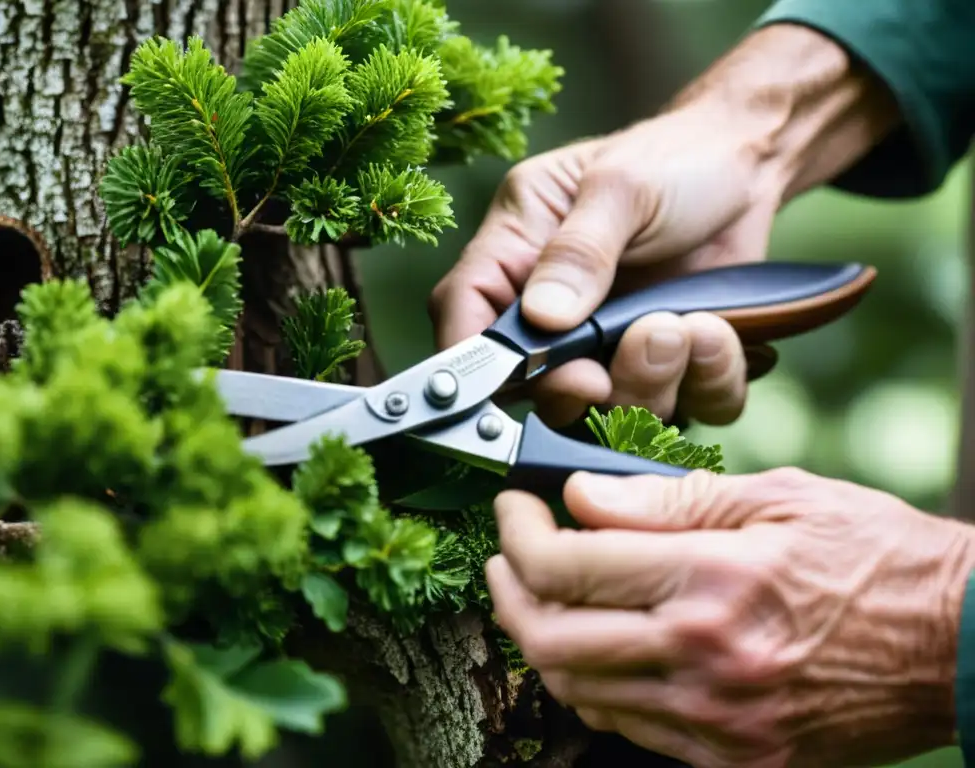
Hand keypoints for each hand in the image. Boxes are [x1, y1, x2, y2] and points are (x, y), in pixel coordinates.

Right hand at [429, 104, 786, 426]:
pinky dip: (709, 380)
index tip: (510, 382)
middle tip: (611, 366)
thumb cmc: (674, 156)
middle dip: (576, 389)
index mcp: (517, 251)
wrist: (749, 164)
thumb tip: (542, 319)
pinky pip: (689, 408)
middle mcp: (555, 310)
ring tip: (689, 324)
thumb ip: (578, 252)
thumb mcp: (620, 186)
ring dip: (652, 381)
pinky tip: (718, 329)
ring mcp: (611, 346)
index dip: (472, 361)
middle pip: (532, 387)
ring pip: (610, 411)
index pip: (464, 313)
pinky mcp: (671, 366)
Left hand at [486, 468, 974, 767]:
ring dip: (542, 638)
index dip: (518, 533)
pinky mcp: (735, 759)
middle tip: (508, 554)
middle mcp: (705, 658)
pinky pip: (628, 727)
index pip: (567, 565)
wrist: (957, 643)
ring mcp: (718, 722)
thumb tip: (580, 495)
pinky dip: (594, 683)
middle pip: (550, 636)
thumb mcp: (777, 497)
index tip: (514, 510)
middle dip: (507, 589)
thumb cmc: (875, 556)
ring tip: (543, 596)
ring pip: (578, 688)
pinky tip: (601, 646)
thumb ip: (666, 500)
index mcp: (714, 580)